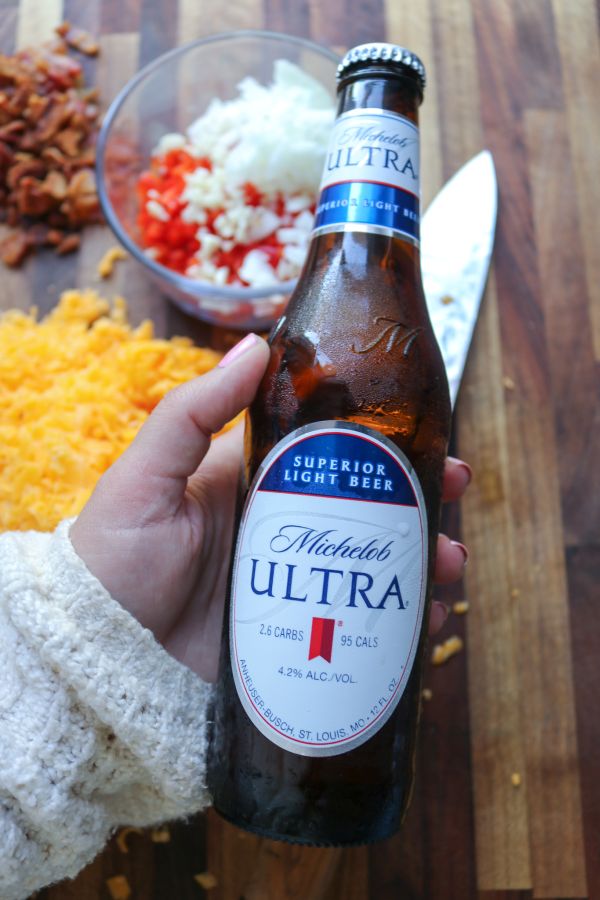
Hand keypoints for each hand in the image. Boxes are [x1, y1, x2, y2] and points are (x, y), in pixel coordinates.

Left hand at [71, 333, 470, 681]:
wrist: (99, 659)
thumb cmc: (114, 561)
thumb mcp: (145, 478)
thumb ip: (192, 414)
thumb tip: (255, 345)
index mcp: (253, 484)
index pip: (330, 452)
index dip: (379, 442)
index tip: (423, 434)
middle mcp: (283, 531)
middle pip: (366, 506)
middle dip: (417, 497)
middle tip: (452, 489)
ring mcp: (296, 586)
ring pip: (374, 564)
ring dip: (421, 557)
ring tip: (449, 562)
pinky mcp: (300, 636)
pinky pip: (362, 625)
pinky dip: (400, 621)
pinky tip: (426, 619)